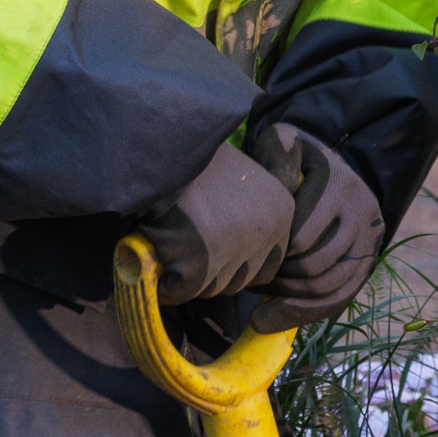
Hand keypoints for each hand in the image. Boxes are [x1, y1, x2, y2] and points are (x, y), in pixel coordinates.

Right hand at [126, 140, 298, 301]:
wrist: (161, 145)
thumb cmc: (195, 159)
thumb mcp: (242, 177)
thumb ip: (251, 213)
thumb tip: (238, 253)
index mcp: (281, 214)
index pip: (266, 267)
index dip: (234, 260)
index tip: (210, 241)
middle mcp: (265, 236)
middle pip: (237, 281)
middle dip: (210, 269)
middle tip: (185, 237)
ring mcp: (232, 253)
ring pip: (208, 288)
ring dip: (186, 274)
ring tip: (169, 237)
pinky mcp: (197, 266)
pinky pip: (179, 290)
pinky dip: (163, 281)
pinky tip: (155, 252)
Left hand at [229, 122, 389, 331]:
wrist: (337, 167)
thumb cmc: (299, 158)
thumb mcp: (285, 144)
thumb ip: (276, 157)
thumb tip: (275, 189)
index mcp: (340, 187)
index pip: (302, 236)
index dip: (272, 252)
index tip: (247, 254)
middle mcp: (362, 215)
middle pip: (316, 265)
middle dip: (279, 277)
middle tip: (251, 278)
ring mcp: (369, 241)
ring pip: (329, 285)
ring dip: (290, 296)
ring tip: (262, 290)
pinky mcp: (367, 262)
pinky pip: (340, 298)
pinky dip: (306, 311)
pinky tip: (274, 314)